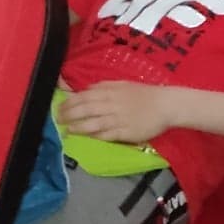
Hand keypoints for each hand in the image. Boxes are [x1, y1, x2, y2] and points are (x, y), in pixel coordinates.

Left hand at [56, 81, 177, 143]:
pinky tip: (87, 138)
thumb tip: (85, 90)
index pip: (83, 97)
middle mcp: (111, 105)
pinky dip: (96, 137)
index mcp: (109, 92)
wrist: (165, 105)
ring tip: (68, 131)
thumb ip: (102, 87)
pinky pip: (108, 135)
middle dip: (69, 115)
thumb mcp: (120, 84)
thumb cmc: (142, 94)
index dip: (69, 103)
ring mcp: (118, 119)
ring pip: (94, 124)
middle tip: (58, 120)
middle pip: (85, 110)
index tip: (59, 107)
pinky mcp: (126, 133)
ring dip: (78, 128)